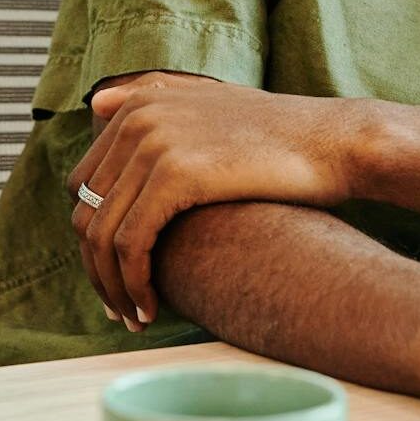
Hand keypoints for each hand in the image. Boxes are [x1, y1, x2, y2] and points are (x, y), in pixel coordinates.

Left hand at [69, 74, 360, 327]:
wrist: (336, 142)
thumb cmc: (282, 137)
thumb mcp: (212, 104)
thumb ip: (157, 102)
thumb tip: (96, 104)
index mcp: (140, 101)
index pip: (83, 183)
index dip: (94, 236)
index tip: (116, 275)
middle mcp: (138, 116)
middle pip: (85, 211)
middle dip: (97, 267)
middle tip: (121, 307)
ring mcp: (154, 142)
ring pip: (102, 234)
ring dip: (113, 286)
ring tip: (136, 318)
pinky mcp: (175, 173)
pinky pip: (130, 244)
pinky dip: (134, 284)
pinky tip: (153, 311)